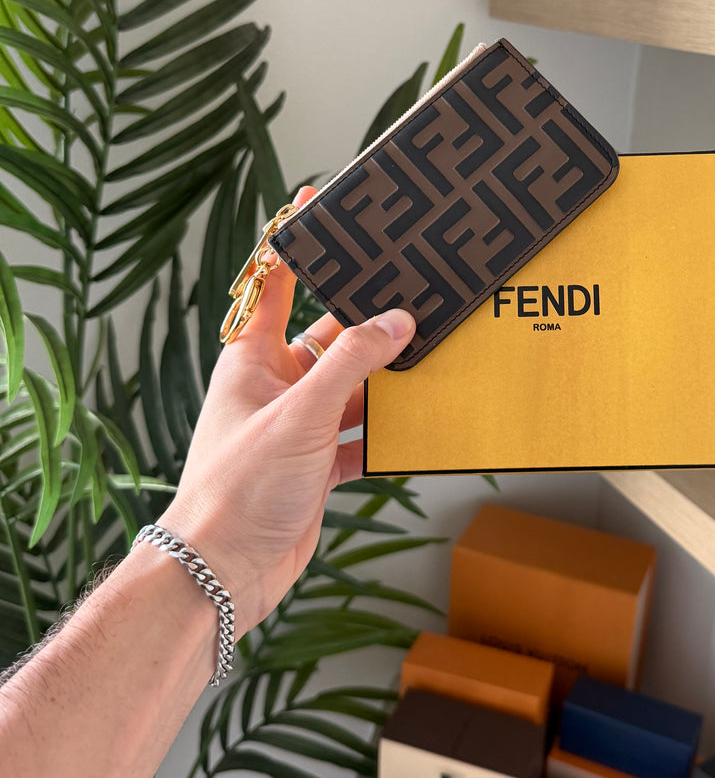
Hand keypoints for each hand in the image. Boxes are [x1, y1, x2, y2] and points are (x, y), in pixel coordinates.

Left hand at [164, 186, 414, 633]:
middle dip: (369, 324)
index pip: (277, 286)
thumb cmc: (238, 489)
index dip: (296, 245)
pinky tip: (413, 428)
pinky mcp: (314, 469)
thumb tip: (396, 321)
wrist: (222, 573)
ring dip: (383, 384)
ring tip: (428, 362)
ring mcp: (296, 430)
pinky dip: (384, 434)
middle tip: (413, 296)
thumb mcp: (302, 413)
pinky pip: (358, 439)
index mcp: (253, 361)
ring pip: (350, 391)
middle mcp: (274, 388)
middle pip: (329, 340)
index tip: (318, 204)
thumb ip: (351, 363)